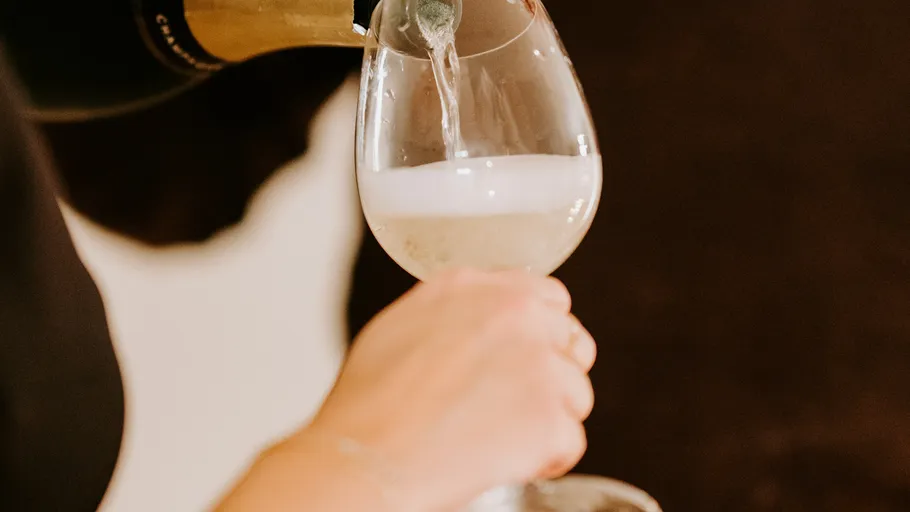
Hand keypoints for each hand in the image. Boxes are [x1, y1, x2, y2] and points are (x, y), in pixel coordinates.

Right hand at [302, 268, 596, 509]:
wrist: (364, 458)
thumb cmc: (368, 406)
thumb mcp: (403, 325)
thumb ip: (456, 312)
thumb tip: (479, 325)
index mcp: (473, 287)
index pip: (548, 297)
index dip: (542, 334)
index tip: (527, 358)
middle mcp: (512, 314)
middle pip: (572, 342)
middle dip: (553, 376)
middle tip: (514, 405)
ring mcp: (536, 364)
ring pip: (577, 394)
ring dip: (549, 419)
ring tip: (497, 437)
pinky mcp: (549, 417)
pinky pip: (571, 441)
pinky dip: (546, 459)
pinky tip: (504, 459)